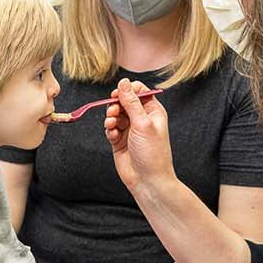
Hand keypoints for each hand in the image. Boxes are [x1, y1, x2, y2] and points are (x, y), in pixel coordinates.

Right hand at [104, 79, 176, 193]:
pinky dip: (109, 129)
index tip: (119, 94)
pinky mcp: (119, 140)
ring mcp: (130, 130)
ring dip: (111, 116)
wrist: (147, 180)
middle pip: (124, 101)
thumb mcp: (142, 123)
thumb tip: (124, 82)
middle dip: (116, 104)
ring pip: (115, 114)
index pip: (139, 91)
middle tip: (114, 110)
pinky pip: (110, 128)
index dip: (128, 90)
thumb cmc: (152, 153)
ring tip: (112, 124)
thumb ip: (131, 102)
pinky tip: (112, 135)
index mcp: (153, 111)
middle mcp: (141, 119)